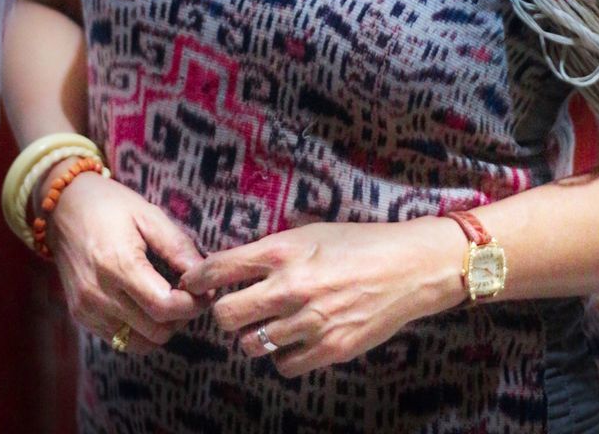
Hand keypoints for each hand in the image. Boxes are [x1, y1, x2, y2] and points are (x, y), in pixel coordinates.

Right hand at [45, 168, 208, 354]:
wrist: (63, 207)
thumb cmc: (110, 205)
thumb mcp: (149, 215)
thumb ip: (177, 247)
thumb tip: (204, 275)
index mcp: (118, 264)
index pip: (164, 306)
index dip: (192, 304)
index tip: (204, 291)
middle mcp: (99, 294)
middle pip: (155, 330)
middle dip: (182, 317)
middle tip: (191, 295)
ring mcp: (87, 309)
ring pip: (139, 343)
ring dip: (162, 328)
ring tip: (170, 301)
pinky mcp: (81, 316)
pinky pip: (120, 340)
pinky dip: (141, 331)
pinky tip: (147, 305)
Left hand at [177, 217, 468, 376]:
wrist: (407, 267)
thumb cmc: (357, 243)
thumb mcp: (310, 233)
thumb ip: (272, 252)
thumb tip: (232, 268)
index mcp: (283, 251)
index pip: (221, 267)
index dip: (197, 278)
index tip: (191, 285)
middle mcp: (290, 287)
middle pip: (226, 316)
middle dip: (225, 314)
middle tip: (238, 309)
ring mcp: (309, 322)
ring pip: (251, 346)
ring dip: (255, 336)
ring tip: (272, 323)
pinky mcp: (328, 349)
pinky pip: (284, 366)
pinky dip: (284, 356)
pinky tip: (297, 338)